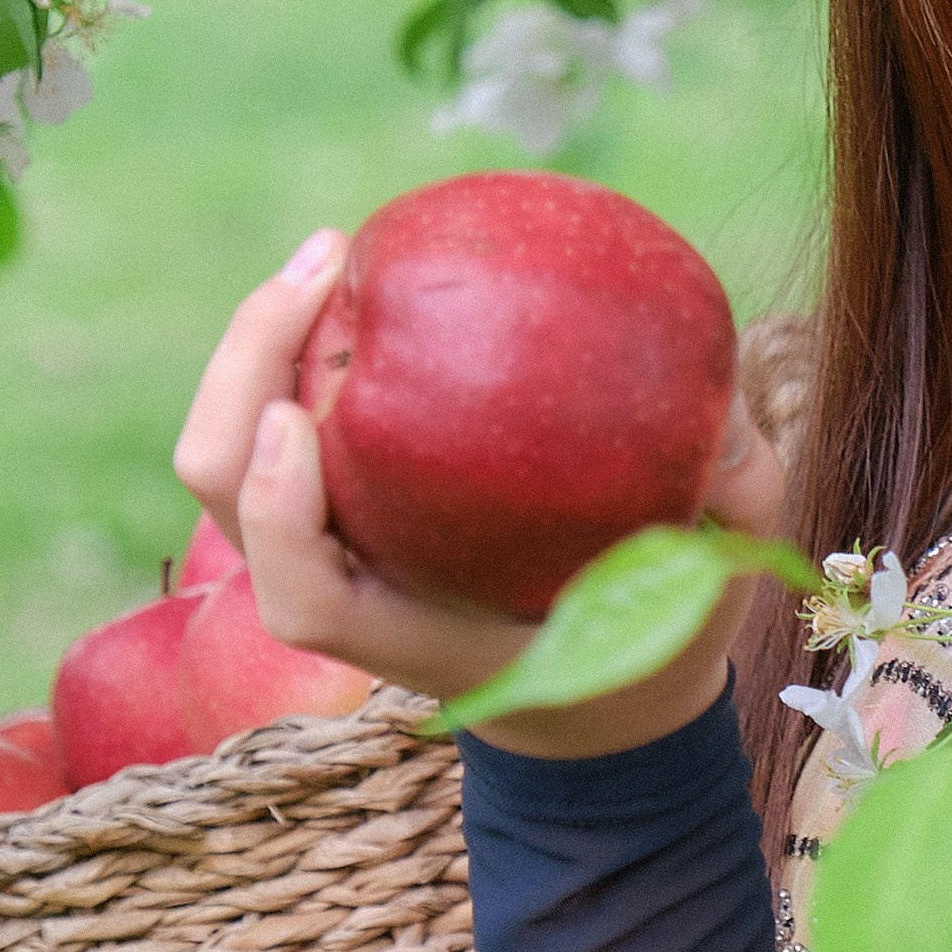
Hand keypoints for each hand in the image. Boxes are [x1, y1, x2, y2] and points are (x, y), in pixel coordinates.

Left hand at [174, 231, 788, 757]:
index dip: (280, 508)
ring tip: (334, 249)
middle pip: (225, 478)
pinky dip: (298, 337)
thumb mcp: (703, 592)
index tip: (303, 419)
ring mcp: (326, 538)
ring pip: (228, 439)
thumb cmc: (646, 641)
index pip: (305, 595)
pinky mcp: (336, 493)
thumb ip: (725, 503)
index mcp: (407, 635)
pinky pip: (284, 405)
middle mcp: (345, 587)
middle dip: (251, 361)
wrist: (588, 701)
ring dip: (259, 337)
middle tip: (331, 267)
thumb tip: (722, 412)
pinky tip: (364, 267)